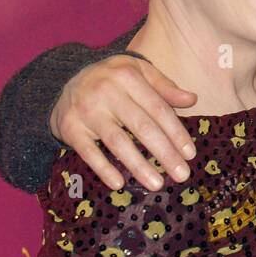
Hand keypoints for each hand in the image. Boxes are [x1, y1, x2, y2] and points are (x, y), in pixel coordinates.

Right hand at [49, 55, 198, 190]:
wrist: (63, 79)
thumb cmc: (112, 79)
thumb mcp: (138, 72)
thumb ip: (164, 87)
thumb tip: (192, 99)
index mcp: (128, 77)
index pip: (158, 109)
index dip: (176, 133)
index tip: (190, 154)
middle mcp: (107, 92)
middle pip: (142, 127)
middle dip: (165, 153)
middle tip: (182, 175)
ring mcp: (86, 110)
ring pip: (117, 142)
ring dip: (139, 166)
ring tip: (157, 184)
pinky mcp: (69, 127)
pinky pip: (88, 152)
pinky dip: (103, 169)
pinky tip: (119, 183)